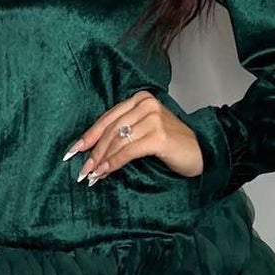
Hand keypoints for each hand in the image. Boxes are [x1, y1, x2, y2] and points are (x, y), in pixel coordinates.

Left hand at [62, 88, 203, 184]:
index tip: (74, 150)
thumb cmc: (171, 144)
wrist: (201, 153)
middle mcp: (147, 105)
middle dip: (94, 152)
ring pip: (117, 141)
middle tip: (83, 170)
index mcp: (141, 99)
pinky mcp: (158, 136)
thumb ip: (123, 133)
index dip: (89, 136)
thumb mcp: (145, 131)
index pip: (108, 118)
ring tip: (93, 174)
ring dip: (102, 160)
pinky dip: (114, 163)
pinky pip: (128, 151)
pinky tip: (106, 172)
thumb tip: (93, 151)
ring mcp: (153, 119)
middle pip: (111, 130)